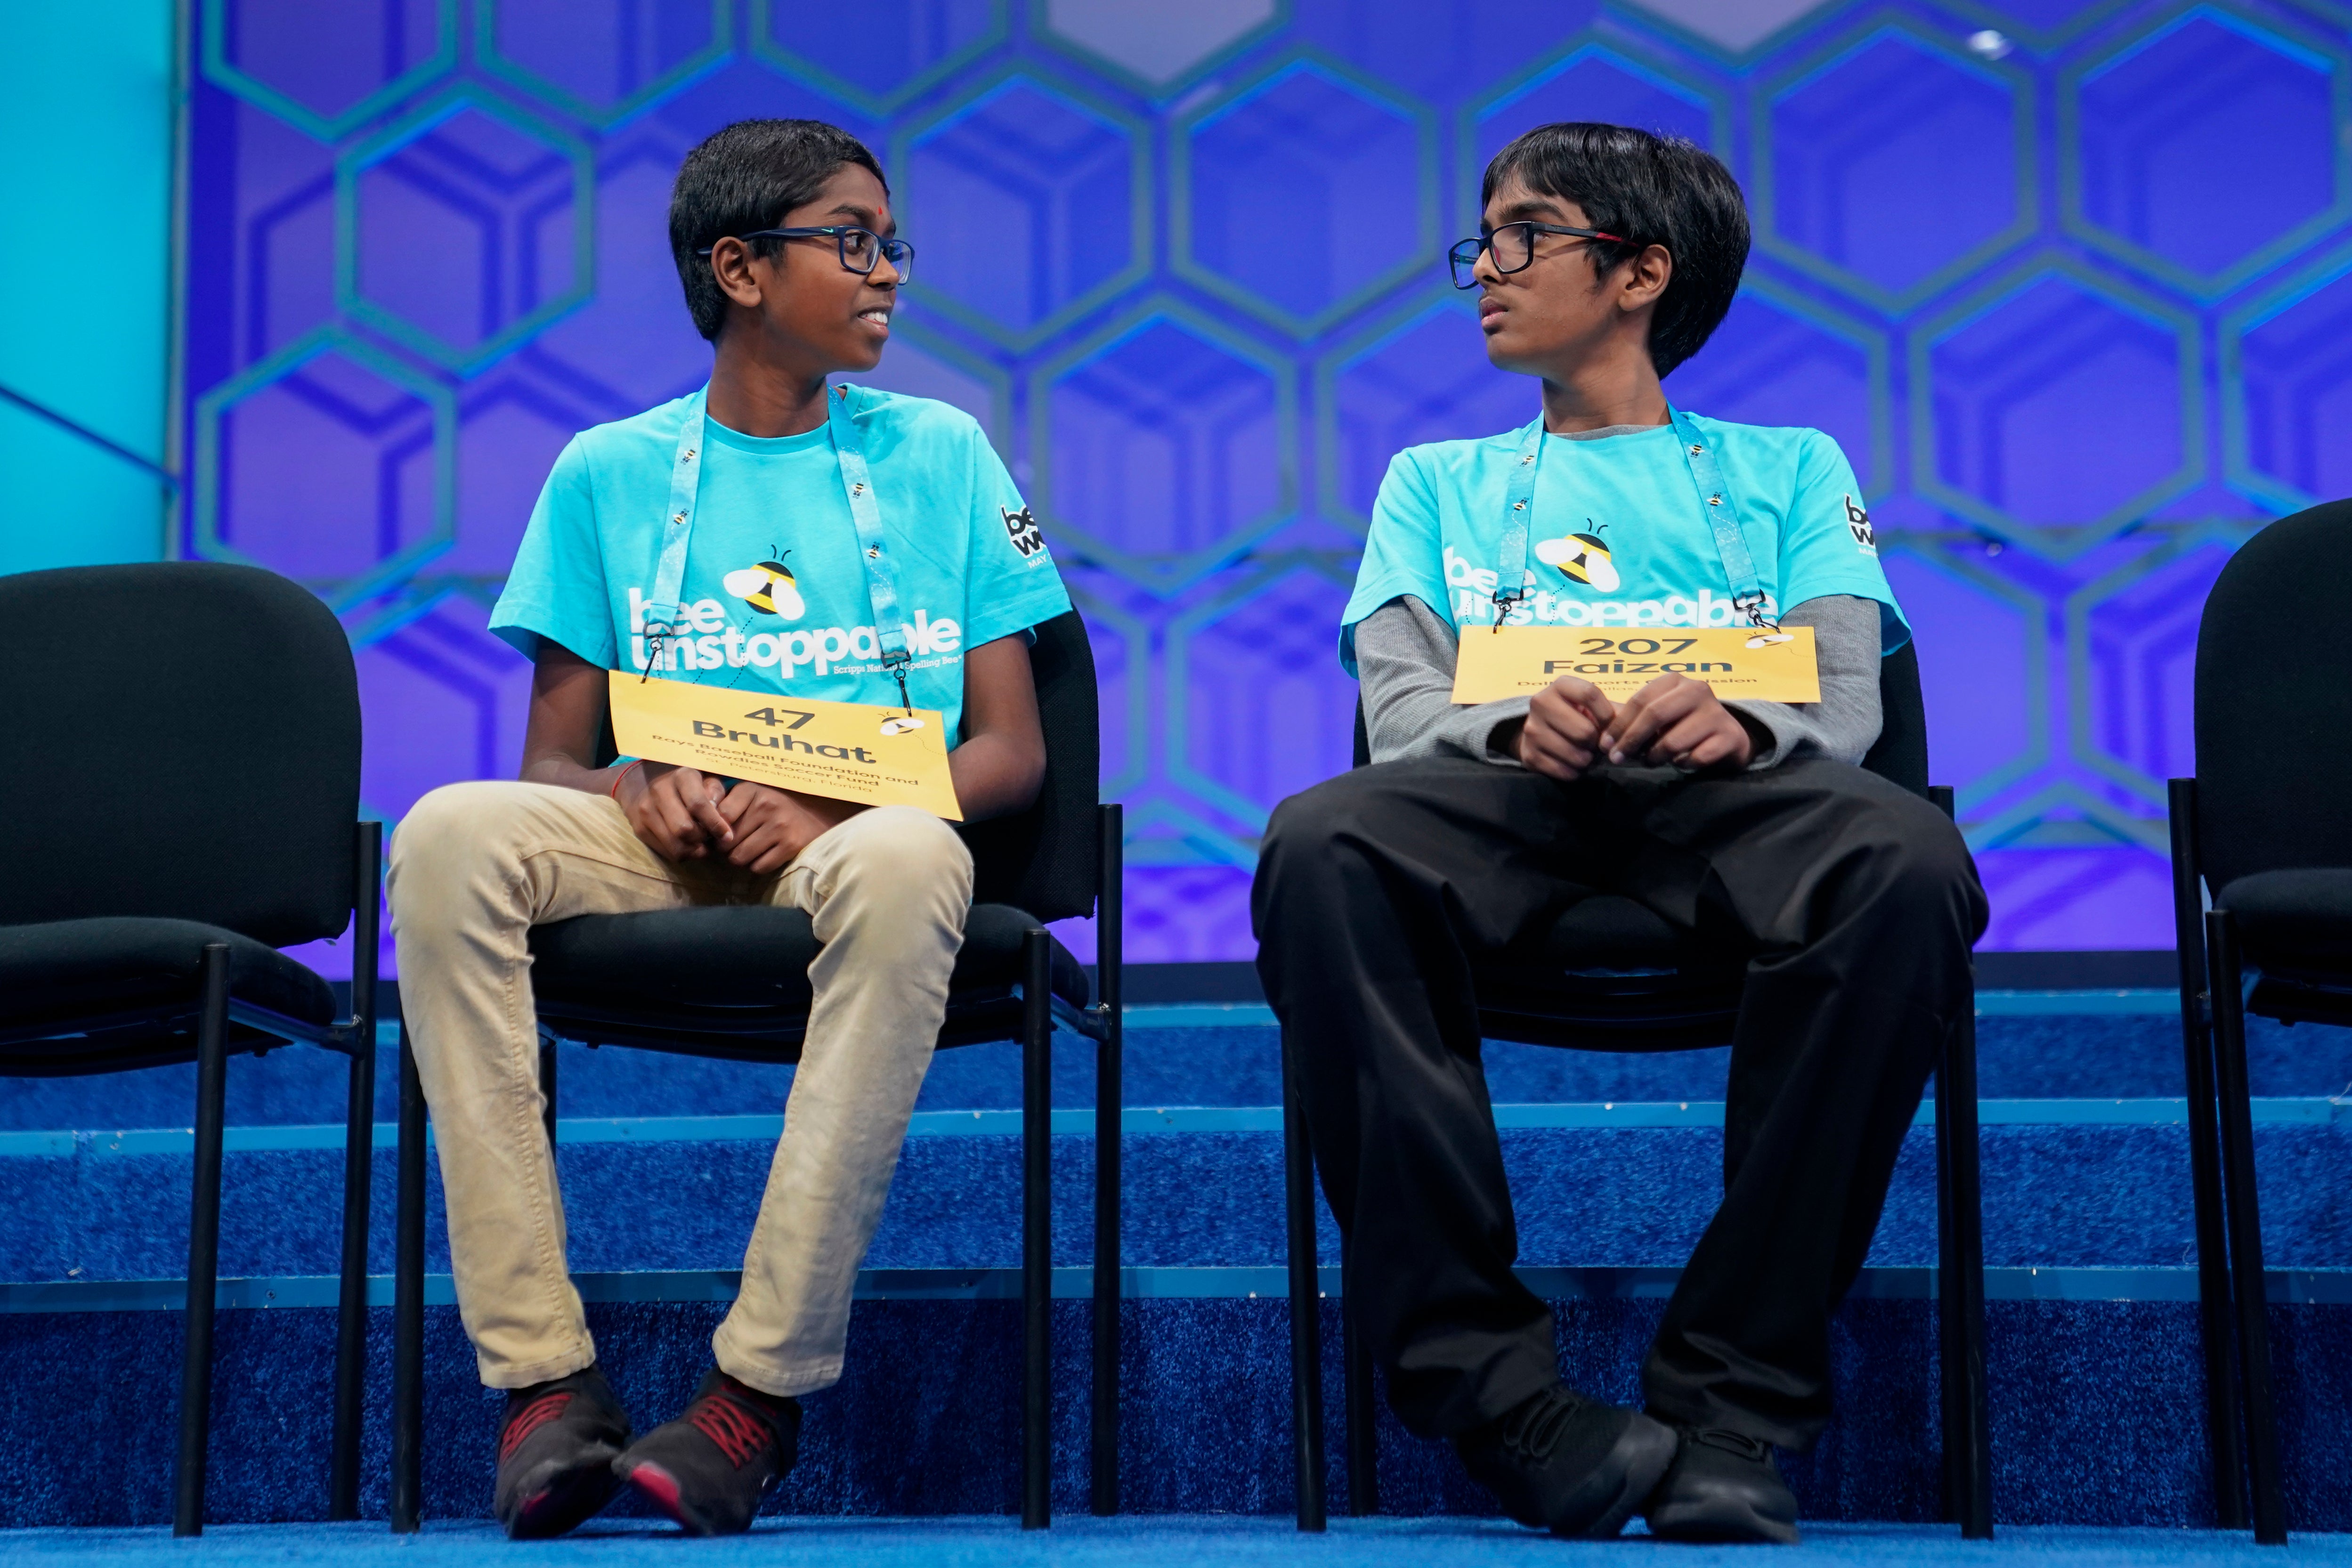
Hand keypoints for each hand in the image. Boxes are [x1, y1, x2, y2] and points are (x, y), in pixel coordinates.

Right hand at [619, 762, 733, 860]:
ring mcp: (646, 810)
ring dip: (694, 850)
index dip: (715, 824)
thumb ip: (716, 794)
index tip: (727, 836)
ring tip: (702, 845)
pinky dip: (682, 854)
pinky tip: (689, 846)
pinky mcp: (639, 828)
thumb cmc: (687, 785)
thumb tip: (721, 817)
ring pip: (675, 844)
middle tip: (712, 839)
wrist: (645, 786)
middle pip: (684, 828)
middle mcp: (660, 791)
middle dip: (703, 839)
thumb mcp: (706, 780)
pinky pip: (666, 851)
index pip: (698, 804)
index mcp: (681, 776)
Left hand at [715, 783, 864, 873]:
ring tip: (749, 851)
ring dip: (741, 859)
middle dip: (727, 849)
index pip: (720, 817)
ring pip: (740, 857)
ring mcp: (780, 825)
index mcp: (752, 790)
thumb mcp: (750, 798)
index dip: (715, 831)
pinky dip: (757, 866)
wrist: (814, 819)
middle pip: (727, 842)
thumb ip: (725, 806)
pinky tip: (765, 855)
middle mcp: (766, 805)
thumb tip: (700, 827)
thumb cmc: (772, 810)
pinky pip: (758, 867)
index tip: (720, 834)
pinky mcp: (790, 845)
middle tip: (736, 846)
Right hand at [1514, 675, 1616, 781]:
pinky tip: (1572, 764)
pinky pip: (1564, 771)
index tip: (1609, 726)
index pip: (1589, 694)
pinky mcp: (1528, 755)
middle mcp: (1540, 702)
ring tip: (1584, 754)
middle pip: (1584, 731)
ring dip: (1587, 760)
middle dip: (1596, 743)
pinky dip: (1574, 772)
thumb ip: (1614, 714)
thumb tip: (1629, 731)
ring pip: (1575, 755)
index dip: (1606, 714)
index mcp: (1559, 685)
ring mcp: (1531, 730)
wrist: (1540, 732)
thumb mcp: (1592, 708)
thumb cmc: (1575, 717)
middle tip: (1594, 744)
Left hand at [1597, 673, 1752, 772]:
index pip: (1640, 700)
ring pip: (1674, 740)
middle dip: (1631, 740)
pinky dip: (1682, 764)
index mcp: (1675, 681)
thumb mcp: (1660, 715)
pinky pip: (1696, 757)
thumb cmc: (1685, 725)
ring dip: (1655, 756)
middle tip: (1617, 758)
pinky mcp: (1729, 736)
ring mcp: (1716, 713)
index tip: (1605, 745)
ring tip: (1650, 761)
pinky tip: (1680, 763)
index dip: (1619, 724)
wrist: (1729, 737)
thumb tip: (1604, 740)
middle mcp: (1697, 690)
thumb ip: (1635, 721)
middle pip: (1655, 715)